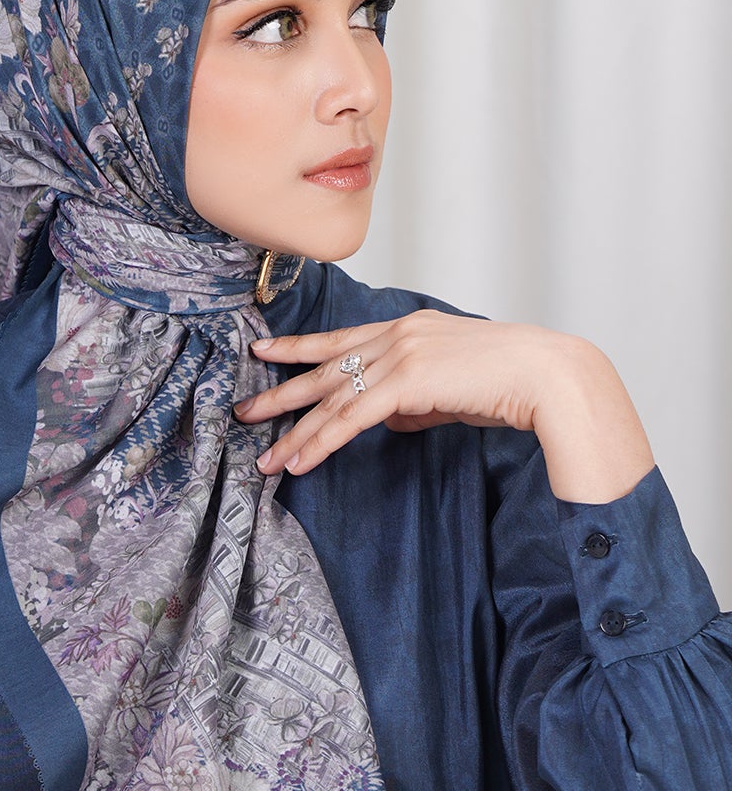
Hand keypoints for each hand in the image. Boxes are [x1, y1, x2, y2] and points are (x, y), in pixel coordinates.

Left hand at [235, 311, 654, 503]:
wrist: (547, 376)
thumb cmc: (511, 384)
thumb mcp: (451, 389)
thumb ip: (416, 401)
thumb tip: (389, 421)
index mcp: (408, 328)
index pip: (341, 337)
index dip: (299, 347)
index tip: (264, 351)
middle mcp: (398, 335)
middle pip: (324, 366)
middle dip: (281, 392)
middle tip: (243, 409)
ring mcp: (401, 355)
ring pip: (332, 398)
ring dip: (296, 432)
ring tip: (266, 456)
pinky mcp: (408, 382)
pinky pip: (352, 418)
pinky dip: (322, 442)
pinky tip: (300, 461)